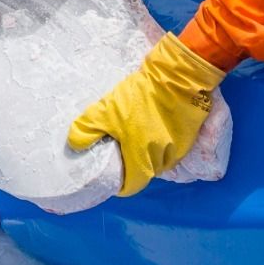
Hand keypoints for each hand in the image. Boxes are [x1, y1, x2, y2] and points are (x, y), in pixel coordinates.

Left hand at [67, 32, 225, 197]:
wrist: (176, 77)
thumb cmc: (139, 99)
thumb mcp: (105, 111)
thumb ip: (86, 131)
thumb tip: (75, 145)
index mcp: (143, 161)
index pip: (131, 186)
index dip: (120, 184)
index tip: (113, 174)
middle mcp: (163, 161)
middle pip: (146, 173)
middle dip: (134, 167)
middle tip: (122, 152)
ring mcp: (179, 149)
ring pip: (160, 161)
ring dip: (149, 156)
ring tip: (137, 141)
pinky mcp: (188, 136)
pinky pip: (172, 148)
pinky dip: (162, 144)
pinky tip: (154, 130)